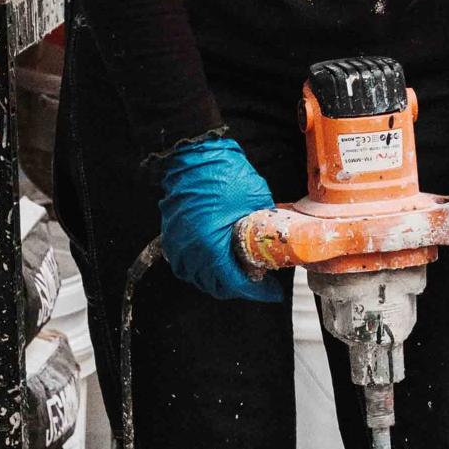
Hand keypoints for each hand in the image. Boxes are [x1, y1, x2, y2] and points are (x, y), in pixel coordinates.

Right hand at [159, 136, 285, 302]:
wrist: (195, 155)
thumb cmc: (222, 174)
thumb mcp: (256, 203)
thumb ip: (264, 227)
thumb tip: (278, 240)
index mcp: (211, 247)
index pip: (235, 284)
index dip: (257, 292)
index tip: (271, 292)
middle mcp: (190, 251)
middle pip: (216, 286)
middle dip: (239, 287)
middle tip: (259, 281)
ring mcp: (177, 244)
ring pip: (198, 278)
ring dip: (218, 280)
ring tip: (237, 272)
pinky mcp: (171, 235)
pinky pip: (185, 264)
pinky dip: (200, 269)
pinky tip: (213, 263)